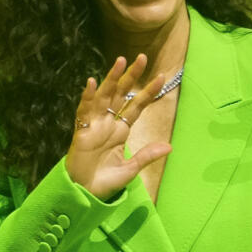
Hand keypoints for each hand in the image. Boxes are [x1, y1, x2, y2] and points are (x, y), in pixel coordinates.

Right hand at [66, 55, 170, 199]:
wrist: (84, 194)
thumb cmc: (105, 182)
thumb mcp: (131, 169)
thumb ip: (147, 155)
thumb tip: (170, 146)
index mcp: (121, 130)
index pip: (137, 105)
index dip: (148, 91)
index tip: (162, 76)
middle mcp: (109, 123)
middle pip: (121, 94)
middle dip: (131, 76)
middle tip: (142, 57)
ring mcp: (95, 125)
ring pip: (104, 97)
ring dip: (111, 79)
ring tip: (120, 61)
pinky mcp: (82, 132)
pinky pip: (84, 111)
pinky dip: (87, 97)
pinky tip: (92, 83)